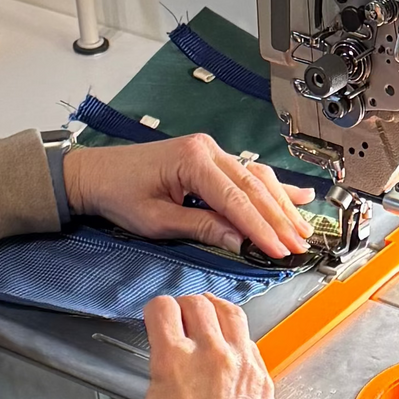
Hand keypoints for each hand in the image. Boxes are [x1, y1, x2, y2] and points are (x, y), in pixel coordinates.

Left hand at [64, 133, 313, 258]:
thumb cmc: (118, 193)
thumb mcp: (158, 220)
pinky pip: (247, 173)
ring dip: (281, 205)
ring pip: (256, 179)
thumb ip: (201, 227)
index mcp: (192, 160)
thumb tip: (238, 240)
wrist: (95, 174)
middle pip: (253, 187)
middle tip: (299, 243)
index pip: (236, 199)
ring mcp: (210, 152)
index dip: (261, 228)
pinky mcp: (210, 159)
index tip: (279, 248)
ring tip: (303, 227)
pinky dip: (273, 188)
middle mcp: (206, 150)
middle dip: (279, 219)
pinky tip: (297, 196)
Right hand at [140, 294, 275, 398]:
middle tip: (183, 314)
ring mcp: (241, 365)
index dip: (158, 309)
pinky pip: (251, 344)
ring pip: (231, 313)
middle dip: (186, 306)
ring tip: (211, 313)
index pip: (163, 308)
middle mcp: (210, 354)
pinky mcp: (262, 379)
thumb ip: (164, 368)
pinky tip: (232, 346)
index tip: (159, 315)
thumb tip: (171, 355)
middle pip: (198, 303)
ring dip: (216, 309)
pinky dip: (238, 339)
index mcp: (174, 360)